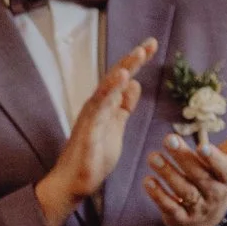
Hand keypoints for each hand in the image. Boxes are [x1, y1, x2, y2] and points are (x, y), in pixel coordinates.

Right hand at [35, 41, 157, 225]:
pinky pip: (100, 106)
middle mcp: (97, 105)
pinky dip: (110, 91)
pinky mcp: (88, 129)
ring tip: (138, 54)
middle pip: (115, 76)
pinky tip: (122, 79)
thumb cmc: (94, 156)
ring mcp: (91, 116)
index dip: (136, 62)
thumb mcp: (116, 126)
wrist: (74, 182)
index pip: (122, 78)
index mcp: (105, 105)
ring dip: (123, 69)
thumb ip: (124, 106)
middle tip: (150, 43)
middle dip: (133, 59)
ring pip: (108, 87)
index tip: (152, 45)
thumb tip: (134, 84)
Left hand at [144, 112, 226, 225]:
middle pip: (199, 176)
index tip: (202, 146)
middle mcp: (214, 193)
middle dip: (183, 158)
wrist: (210, 216)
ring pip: (183, 191)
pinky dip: (158, 195)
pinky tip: (147, 181)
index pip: (223, 168)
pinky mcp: (182, 219)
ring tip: (153, 157)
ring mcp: (198, 208)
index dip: (213, 159)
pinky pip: (170, 207)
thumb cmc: (219, 176)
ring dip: (168, 174)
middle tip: (168, 139)